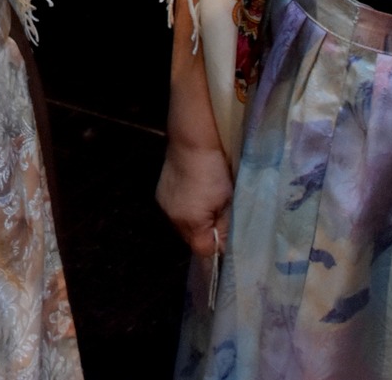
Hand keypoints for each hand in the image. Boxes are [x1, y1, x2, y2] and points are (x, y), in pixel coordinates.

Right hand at [155, 140, 232, 258]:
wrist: (191, 140)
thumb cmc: (214, 170)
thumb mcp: (228, 201)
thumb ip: (228, 229)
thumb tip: (228, 248)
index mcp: (189, 222)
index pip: (204, 251)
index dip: (219, 247)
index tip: (231, 237)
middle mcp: (171, 217)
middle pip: (192, 239)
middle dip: (208, 234)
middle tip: (223, 217)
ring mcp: (163, 205)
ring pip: (184, 225)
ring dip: (197, 221)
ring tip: (209, 204)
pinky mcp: (160, 193)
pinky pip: (177, 211)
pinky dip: (187, 209)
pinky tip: (196, 195)